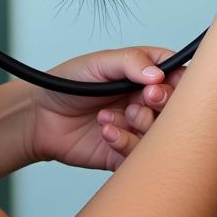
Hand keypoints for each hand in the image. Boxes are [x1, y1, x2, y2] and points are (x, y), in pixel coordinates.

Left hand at [27, 48, 185, 172]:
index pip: (176, 76)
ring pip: (160, 133)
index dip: (177, 83)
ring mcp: (136, 128)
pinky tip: (106, 132)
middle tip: (141, 101)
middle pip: (175, 107)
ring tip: (112, 116)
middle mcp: (143, 102)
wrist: (39, 118)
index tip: (159, 86)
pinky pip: (140, 155)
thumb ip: (130, 61)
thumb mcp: (98, 63)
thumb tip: (159, 74)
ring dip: (139, 124)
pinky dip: (125, 143)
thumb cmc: (67, 84)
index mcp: (142, 75)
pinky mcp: (125, 153)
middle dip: (159, 105)